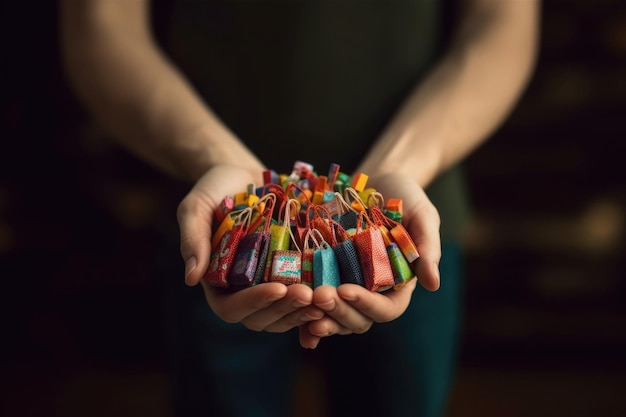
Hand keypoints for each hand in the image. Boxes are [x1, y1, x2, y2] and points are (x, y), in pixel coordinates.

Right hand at [177, 164, 324, 333]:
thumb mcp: (197, 207)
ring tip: (326, 297)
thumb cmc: (216, 189)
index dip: (255, 302)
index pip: (231, 308)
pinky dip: (316, 305)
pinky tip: (334, 296)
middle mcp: (243, 291)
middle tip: (309, 294)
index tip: (277, 287)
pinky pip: (302, 302)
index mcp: (217, 282)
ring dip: (304, 311)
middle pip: (262, 318)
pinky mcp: (290, 278)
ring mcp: (268, 286)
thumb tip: (191, 278)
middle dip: (285, 308)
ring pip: (285, 315)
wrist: (246, 175)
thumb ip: (193, 238)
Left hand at [301, 172, 440, 345]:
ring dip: (318, 316)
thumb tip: (433, 285)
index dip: (367, 305)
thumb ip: (428, 247)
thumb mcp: (422, 216)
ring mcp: (347, 284)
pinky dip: (302, 314)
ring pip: (334, 315)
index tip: (347, 290)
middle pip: (358, 319)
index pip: (387, 309)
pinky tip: (289, 310)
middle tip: (319, 295)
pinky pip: (314, 303)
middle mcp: (371, 291)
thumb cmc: (404, 196)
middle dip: (338, 311)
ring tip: (300, 304)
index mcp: (398, 284)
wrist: (376, 179)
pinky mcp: (325, 275)